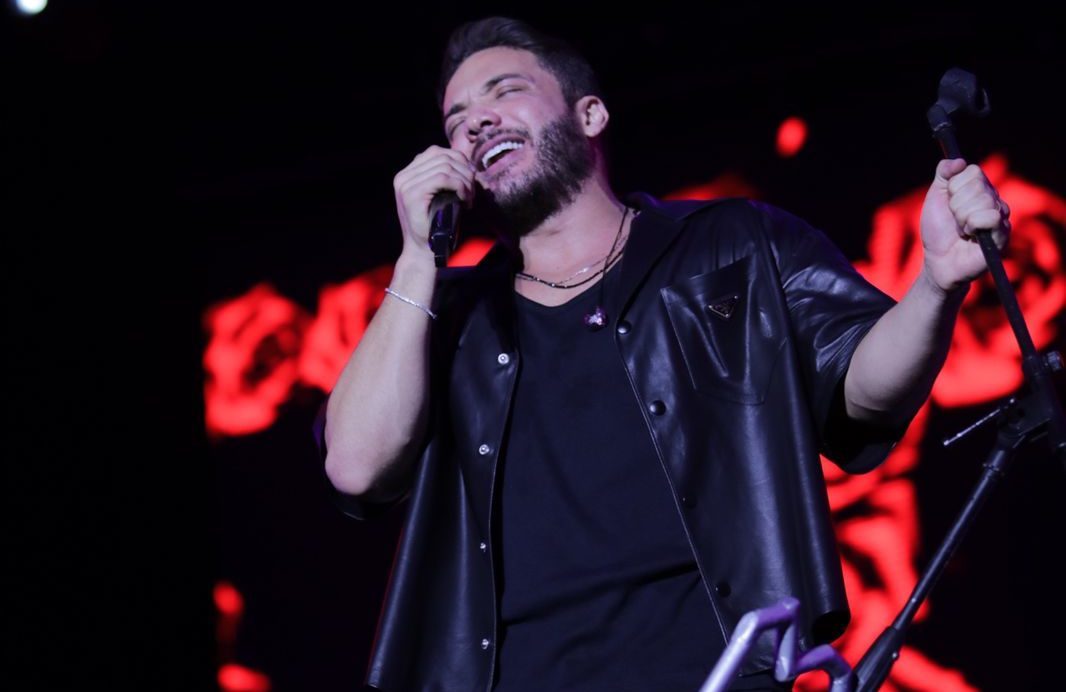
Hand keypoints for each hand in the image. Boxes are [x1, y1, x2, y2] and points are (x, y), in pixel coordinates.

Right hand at [393, 145, 476, 259]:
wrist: (423, 252)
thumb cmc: (435, 227)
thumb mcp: (440, 198)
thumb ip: (444, 179)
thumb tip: (467, 164)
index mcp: (407, 175)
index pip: (436, 152)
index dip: (458, 160)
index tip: (469, 180)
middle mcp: (403, 177)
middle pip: (443, 157)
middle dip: (464, 172)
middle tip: (472, 192)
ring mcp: (406, 185)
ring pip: (445, 167)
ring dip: (465, 181)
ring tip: (469, 198)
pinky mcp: (413, 195)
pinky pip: (443, 178)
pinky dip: (460, 186)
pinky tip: (465, 200)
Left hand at [919, 159, 1010, 293]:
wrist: (938, 260)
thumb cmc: (937, 231)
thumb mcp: (934, 197)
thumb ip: (944, 173)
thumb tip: (958, 160)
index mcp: (978, 188)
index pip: (972, 171)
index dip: (954, 187)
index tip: (948, 202)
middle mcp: (993, 199)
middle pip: (978, 186)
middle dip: (957, 205)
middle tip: (955, 220)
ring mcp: (1001, 216)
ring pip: (984, 201)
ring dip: (963, 218)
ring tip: (962, 230)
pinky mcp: (1003, 233)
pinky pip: (991, 217)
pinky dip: (973, 227)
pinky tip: (972, 237)